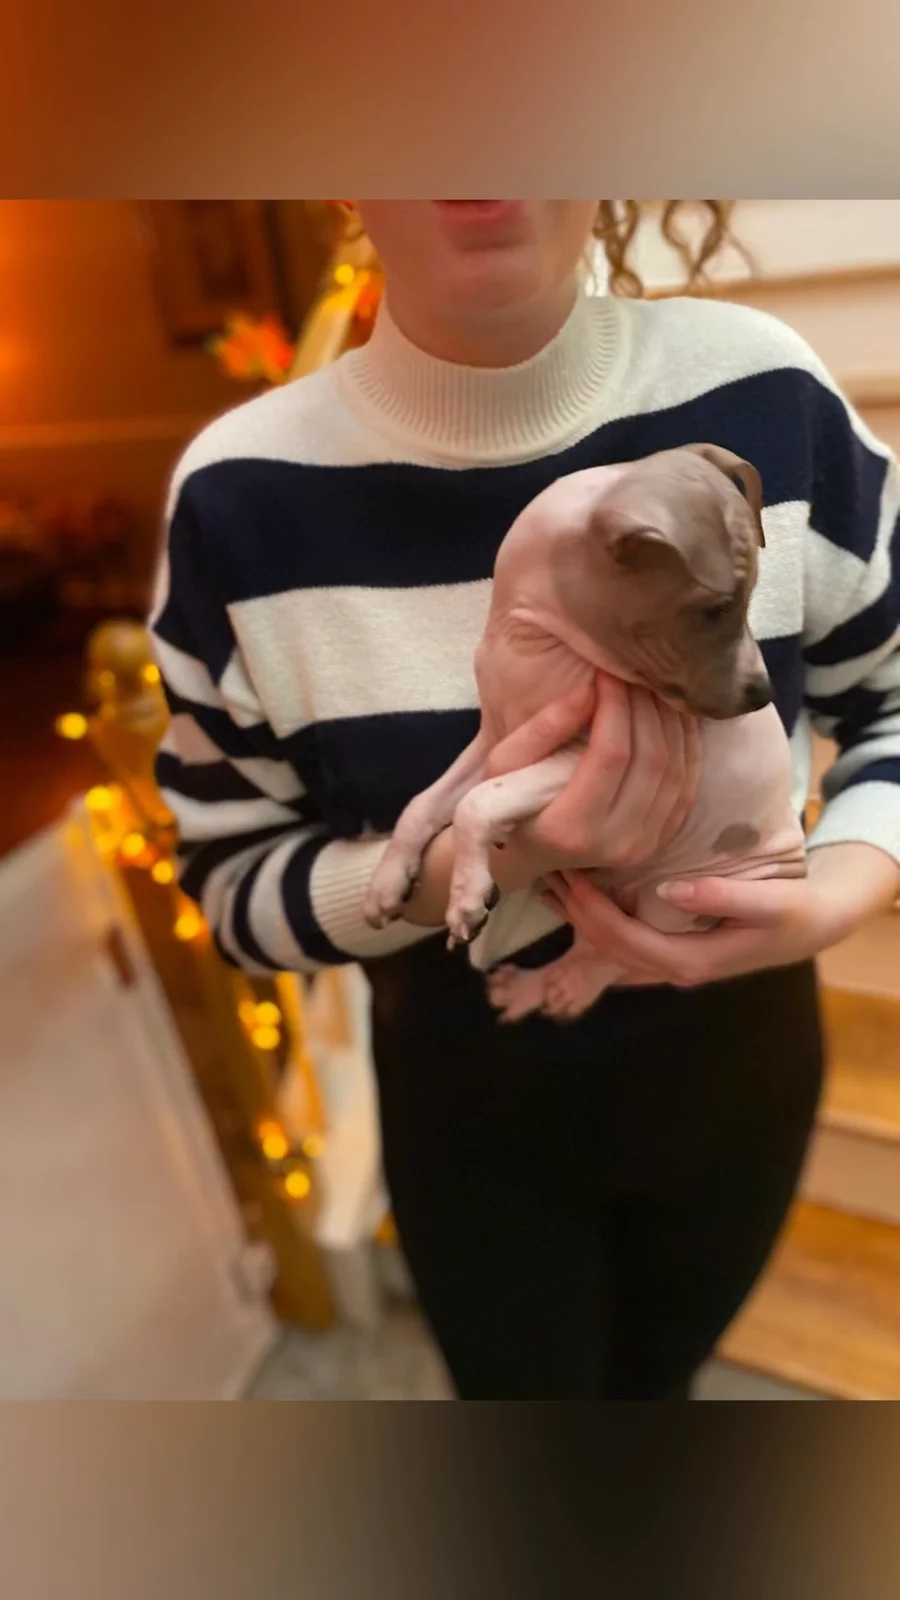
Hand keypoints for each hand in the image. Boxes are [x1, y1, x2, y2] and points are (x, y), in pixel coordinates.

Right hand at [485, 671, 700, 891]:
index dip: (615, 706)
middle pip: (650, 761)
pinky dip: (686, 744)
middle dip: (646, 707)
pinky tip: (670, 713)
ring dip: (670, 721)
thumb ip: (543, 729)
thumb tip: (590, 690)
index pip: (611, 755)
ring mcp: (644, 846)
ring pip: (676, 771)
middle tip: (633, 672)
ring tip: (651, 686)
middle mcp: (615, 844)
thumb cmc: (506, 802)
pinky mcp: (662, 840)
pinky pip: (687, 785)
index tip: (607, 672)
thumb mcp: (503, 765)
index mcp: (569, 829)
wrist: (527, 852)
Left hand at [541, 841, 899, 987]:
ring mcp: (672, 964)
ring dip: (581, 920)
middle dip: (577, 915)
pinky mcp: (673, 950)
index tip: (572, 880)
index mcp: (692, 962)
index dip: (595, 913)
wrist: (813, 926)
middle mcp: (675, 969)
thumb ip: (724, 897)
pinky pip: (625, 942)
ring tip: (551, 887)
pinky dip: (598, 923)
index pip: (627, 942)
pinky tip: (580, 900)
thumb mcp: (772, 902)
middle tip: (549, 876)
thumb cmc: (795, 912)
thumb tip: (672, 891)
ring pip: (613, 949)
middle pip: (611, 949)